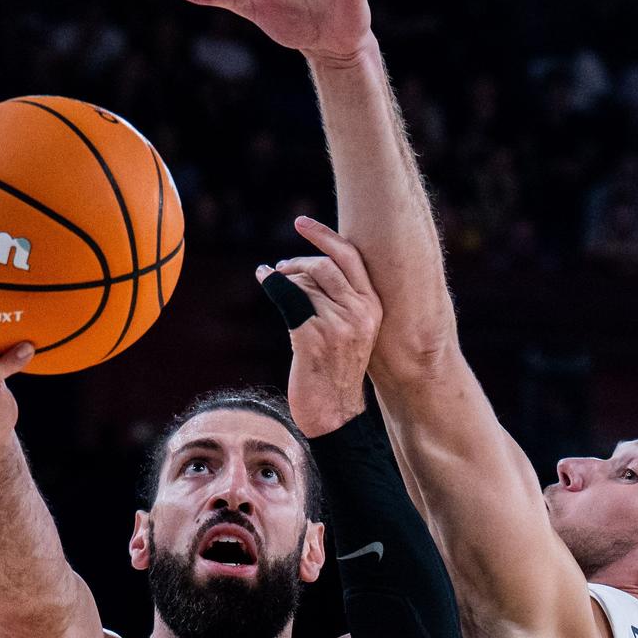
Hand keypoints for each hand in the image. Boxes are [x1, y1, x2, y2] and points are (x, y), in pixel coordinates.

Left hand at [258, 218, 382, 436]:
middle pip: (325, 265)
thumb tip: (309, 269)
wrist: (333, 414)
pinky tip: (264, 279)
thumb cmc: (335, 373)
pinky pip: (289, 298)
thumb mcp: (350, 332)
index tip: (302, 223)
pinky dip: (272, 285)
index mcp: (373, 307)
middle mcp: (360, 313)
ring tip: (275, 283)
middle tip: (282, 266)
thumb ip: (341, 301)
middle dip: (299, 261)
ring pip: (305, 282)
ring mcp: (338, 325)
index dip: (325, 236)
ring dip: (284, 279)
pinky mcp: (314, 336)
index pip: (350, 258)